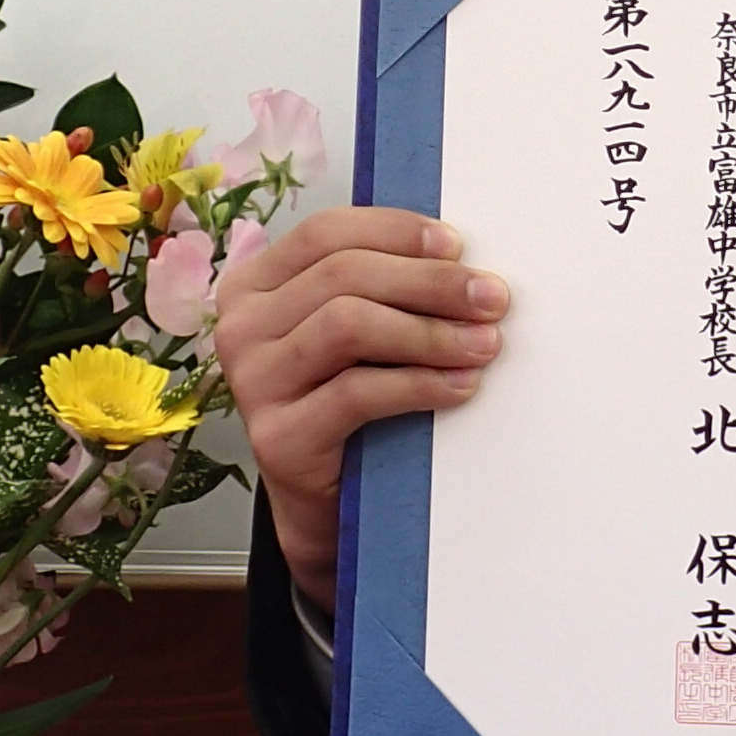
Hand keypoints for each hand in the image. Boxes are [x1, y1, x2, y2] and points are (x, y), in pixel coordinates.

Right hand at [212, 206, 510, 604]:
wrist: (323, 503)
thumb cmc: (345, 404)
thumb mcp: (352, 335)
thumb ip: (380, 290)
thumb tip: (461, 261)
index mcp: (256, 285)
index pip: (324, 233)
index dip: (395, 231)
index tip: (457, 245)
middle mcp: (242, 327)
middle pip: (342, 275)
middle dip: (430, 282)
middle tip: (492, 298)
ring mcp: (253, 382)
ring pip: (348, 324)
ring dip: (429, 331)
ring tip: (483, 343)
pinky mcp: (278, 435)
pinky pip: (358, 392)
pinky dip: (420, 383)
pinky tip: (460, 385)